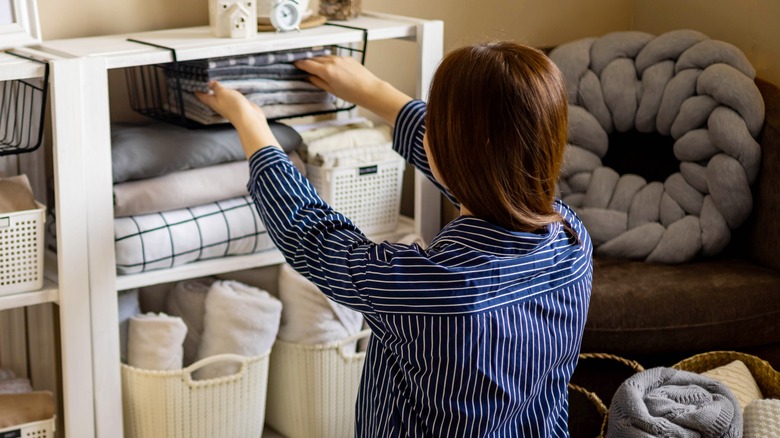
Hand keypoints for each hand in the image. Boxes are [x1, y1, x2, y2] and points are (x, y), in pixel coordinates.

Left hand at [195, 80, 260, 123]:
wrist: (248, 118)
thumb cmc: (233, 106)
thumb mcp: (222, 93)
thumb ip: (216, 87)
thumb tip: (209, 83)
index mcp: (212, 102)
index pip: (202, 96)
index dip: (197, 91)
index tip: (193, 86)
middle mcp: (219, 105)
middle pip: (211, 98)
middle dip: (207, 92)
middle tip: (204, 85)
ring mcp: (228, 106)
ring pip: (221, 98)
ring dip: (218, 93)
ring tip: (216, 86)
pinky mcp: (237, 106)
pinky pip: (230, 99)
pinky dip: (228, 94)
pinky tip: (230, 91)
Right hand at [295, 56, 411, 123]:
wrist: (370, 90)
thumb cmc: (352, 93)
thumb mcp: (331, 90)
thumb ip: (317, 82)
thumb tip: (308, 77)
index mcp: (326, 71)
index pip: (307, 64)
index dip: (299, 64)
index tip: (295, 65)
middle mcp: (332, 61)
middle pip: (314, 58)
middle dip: (308, 62)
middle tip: (302, 66)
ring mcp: (340, 58)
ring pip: (324, 56)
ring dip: (318, 60)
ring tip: (315, 66)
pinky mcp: (347, 58)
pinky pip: (334, 57)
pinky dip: (328, 60)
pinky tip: (329, 66)